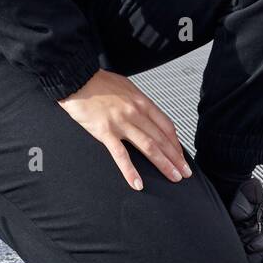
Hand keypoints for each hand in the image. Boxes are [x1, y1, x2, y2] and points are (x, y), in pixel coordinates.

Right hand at [57, 68, 192, 189]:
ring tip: (173, 177)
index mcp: (141, 102)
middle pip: (161, 139)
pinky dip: (130, 171)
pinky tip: (137, 182)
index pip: (166, 125)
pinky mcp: (105, 132)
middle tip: (184, 172)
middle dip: (176, 158)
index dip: (176, 142)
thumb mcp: (127, 88)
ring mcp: (121, 123)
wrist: (78, 79)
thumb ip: (139, 103)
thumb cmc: (99, 83)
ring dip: (163, 164)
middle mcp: (135, 112)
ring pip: (149, 147)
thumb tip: (150, 116)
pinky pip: (121, 155)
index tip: (181, 155)